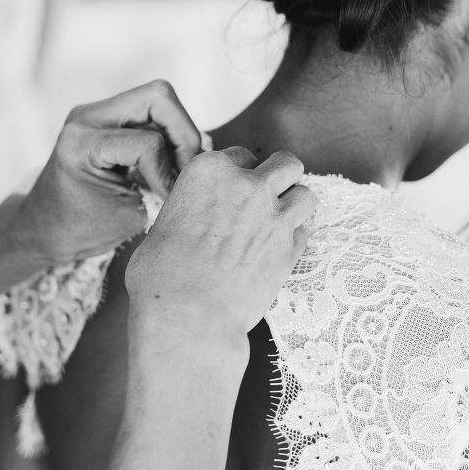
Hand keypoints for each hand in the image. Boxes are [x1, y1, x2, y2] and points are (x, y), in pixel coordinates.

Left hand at [11, 80, 201, 263]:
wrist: (43, 229)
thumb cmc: (79, 230)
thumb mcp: (129, 217)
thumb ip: (165, 189)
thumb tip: (201, 167)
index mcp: (82, 142)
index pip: (148, 142)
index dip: (168, 172)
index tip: (169, 198)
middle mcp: (87, 117)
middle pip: (159, 97)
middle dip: (184, 133)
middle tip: (187, 169)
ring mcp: (97, 114)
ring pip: (159, 101)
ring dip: (178, 135)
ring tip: (178, 170)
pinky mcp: (108, 118)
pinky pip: (151, 114)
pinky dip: (168, 137)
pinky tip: (167, 165)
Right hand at [125, 148, 315, 347]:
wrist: (187, 314)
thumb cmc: (163, 276)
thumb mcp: (163, 225)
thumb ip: (190, 209)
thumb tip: (193, 219)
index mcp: (210, 171)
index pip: (240, 155)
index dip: (239, 172)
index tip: (235, 189)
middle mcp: (248, 186)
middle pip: (285, 163)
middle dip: (280, 177)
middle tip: (268, 195)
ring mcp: (274, 217)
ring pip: (305, 195)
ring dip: (294, 205)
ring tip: (278, 222)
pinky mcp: (290, 250)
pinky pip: (305, 233)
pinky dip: (294, 240)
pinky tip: (276, 252)